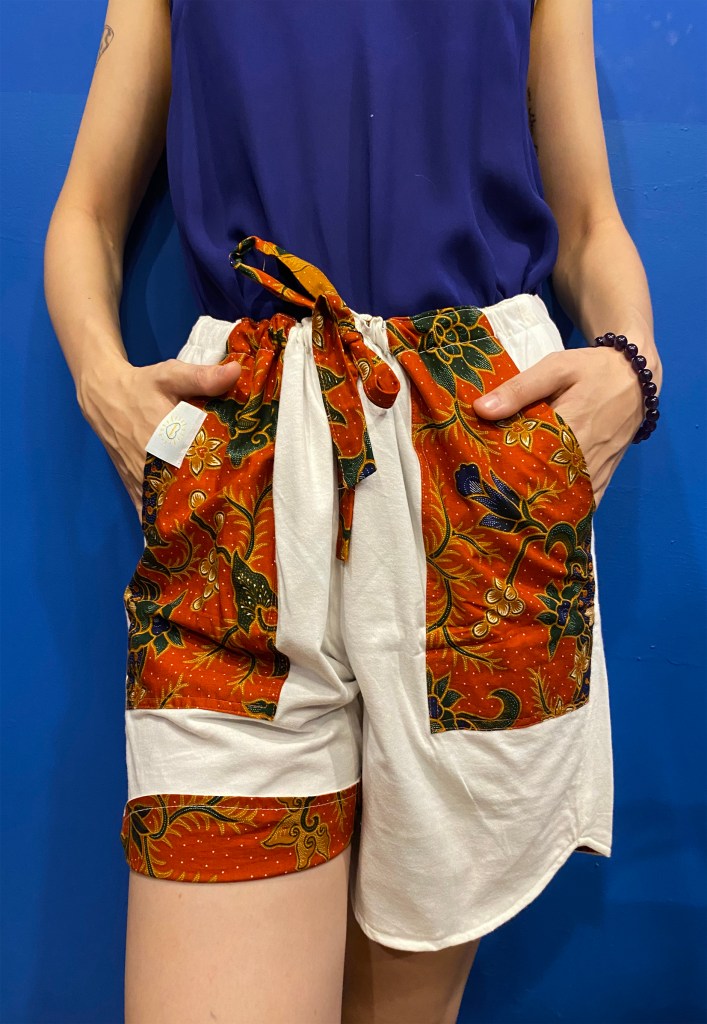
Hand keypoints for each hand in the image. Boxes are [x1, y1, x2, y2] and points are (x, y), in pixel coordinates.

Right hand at [77, 352, 241, 514]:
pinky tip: (179, 535)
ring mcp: (139, 479)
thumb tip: (236, 371)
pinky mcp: (131, 484)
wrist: (103, 396)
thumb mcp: (171, 376)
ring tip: (211, 528)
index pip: (197, 472)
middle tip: (230, 515)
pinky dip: (161, 522)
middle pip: (183, 496)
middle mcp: (150, 466)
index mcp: (165, 441)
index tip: (238, 495)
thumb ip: (203, 378)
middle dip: (205, 506)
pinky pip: (147, 511)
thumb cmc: (142, 386)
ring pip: (164, 508)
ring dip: (184, 517)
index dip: (218, 485)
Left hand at [472, 347, 645, 505]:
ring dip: (541, 506)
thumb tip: (481, 409)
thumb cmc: (593, 370)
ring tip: (511, 512)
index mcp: (570, 428)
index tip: (482, 480)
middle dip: (518, 494)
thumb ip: (520, 389)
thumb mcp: (556, 368)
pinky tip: (544, 517)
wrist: (637, 377)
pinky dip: (567, 510)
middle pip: (546, 485)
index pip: (531, 459)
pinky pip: (586, 501)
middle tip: (490, 500)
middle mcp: (586, 455)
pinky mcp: (606, 475)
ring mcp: (598, 469)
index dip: (505, 472)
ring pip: (566, 499)